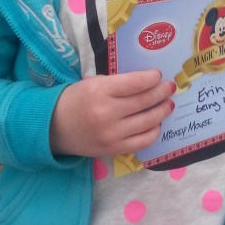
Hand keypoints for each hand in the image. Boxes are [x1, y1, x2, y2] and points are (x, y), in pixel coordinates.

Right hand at [50, 70, 174, 157]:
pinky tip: (156, 123)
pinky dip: (154, 131)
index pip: (136, 83)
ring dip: (163, 111)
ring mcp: (112, 134)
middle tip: (170, 87)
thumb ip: (118, 83)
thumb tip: (147, 82)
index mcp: (100, 91)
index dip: (152, 78)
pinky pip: (143, 141)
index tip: (158, 75)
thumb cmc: (75, 100)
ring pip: (148, 121)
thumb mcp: (92, 83)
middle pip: (145, 101)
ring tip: (168, 104)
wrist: (54, 128)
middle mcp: (107, 113)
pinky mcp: (114, 149)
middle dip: (162, 92)